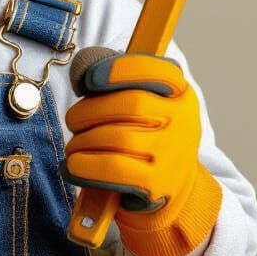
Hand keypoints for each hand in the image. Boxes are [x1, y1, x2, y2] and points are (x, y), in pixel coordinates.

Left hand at [62, 50, 220, 255]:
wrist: (170, 185)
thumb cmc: (144, 134)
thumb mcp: (139, 99)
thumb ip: (110, 75)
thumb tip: (82, 72)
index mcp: (179, 93)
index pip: (155, 70)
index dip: (119, 70)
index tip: (90, 79)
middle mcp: (183, 121)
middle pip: (131, 104)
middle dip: (90, 111)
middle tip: (73, 121)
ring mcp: (173, 154)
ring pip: (119, 138)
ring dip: (83, 141)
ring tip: (74, 146)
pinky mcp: (158, 184)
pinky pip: (113, 169)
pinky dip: (85, 166)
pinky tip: (73, 166)